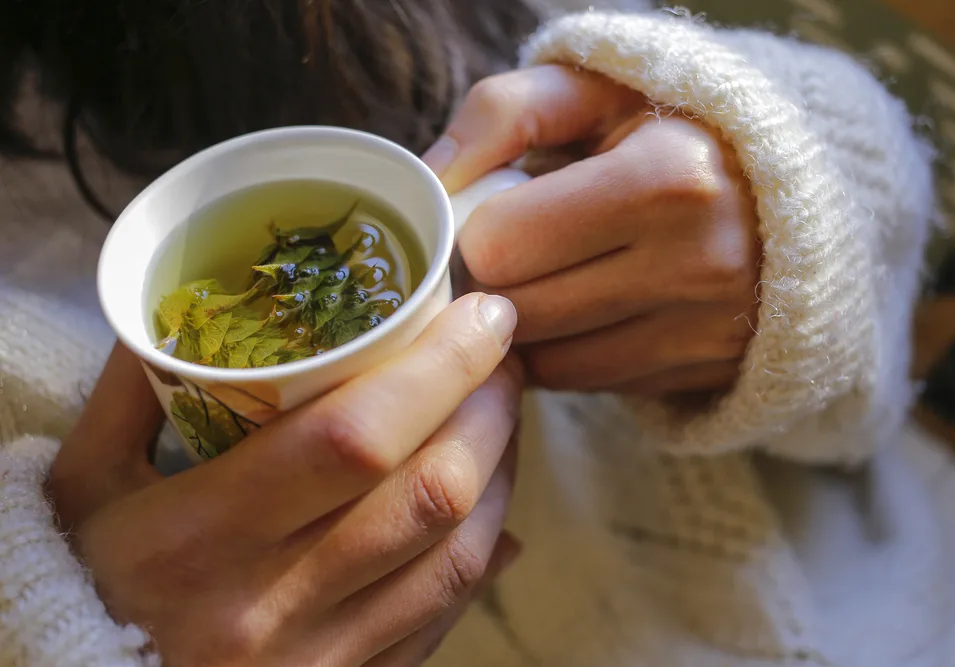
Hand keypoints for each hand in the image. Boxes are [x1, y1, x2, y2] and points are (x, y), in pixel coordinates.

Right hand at [48, 293, 521, 666]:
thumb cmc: (77, 584)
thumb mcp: (83, 481)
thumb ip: (136, 387)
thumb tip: (195, 302)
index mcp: (200, 537)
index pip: (353, 438)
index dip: (438, 369)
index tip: (482, 316)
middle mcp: (272, 606)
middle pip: (429, 493)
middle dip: (488, 411)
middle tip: (501, 358)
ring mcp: (319, 659)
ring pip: (456, 557)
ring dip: (500, 475)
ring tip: (501, 419)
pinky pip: (444, 617)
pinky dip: (483, 552)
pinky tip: (493, 511)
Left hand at [424, 66, 760, 395]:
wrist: (790, 190)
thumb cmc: (668, 130)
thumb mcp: (592, 91)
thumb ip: (500, 115)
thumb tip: (430, 179)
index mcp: (665, 179)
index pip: (500, 246)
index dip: (476, 232)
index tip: (491, 215)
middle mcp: (696, 264)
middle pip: (517, 313)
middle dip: (495, 282)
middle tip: (512, 250)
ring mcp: (706, 331)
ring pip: (546, 363)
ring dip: (526, 326)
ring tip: (549, 275)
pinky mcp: (705, 372)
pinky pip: (587, 384)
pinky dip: (566, 353)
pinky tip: (583, 308)